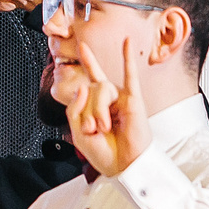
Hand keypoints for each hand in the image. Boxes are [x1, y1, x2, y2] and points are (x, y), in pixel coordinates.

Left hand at [52, 37, 145, 177]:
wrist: (124, 166)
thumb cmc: (104, 154)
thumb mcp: (78, 132)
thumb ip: (75, 108)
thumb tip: (83, 86)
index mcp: (95, 107)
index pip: (89, 83)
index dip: (87, 62)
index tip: (82, 45)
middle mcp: (109, 99)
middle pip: (90, 89)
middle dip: (86, 110)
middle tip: (92, 129)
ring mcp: (121, 98)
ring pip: (101, 89)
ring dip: (98, 110)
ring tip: (104, 127)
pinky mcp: (133, 101)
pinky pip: (130, 76)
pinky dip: (128, 58)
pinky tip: (127, 42)